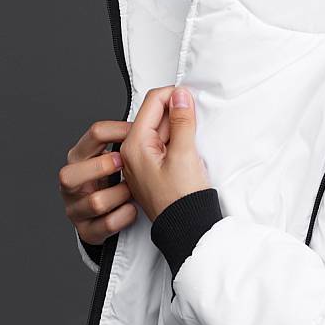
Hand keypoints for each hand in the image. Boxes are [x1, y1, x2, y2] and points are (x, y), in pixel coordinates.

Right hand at [60, 117, 137, 251]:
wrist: (104, 217)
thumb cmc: (113, 182)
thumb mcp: (115, 156)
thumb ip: (126, 137)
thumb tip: (157, 110)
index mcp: (80, 157)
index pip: (94, 134)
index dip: (119, 131)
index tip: (138, 132)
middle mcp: (72, 181)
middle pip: (72, 172)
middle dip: (101, 166)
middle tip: (123, 163)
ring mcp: (76, 208)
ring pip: (94, 202)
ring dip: (118, 195)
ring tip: (132, 192)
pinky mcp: (86, 231)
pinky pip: (105, 225)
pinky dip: (122, 217)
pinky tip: (132, 210)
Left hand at [118, 85, 211, 222]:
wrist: (185, 229)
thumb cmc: (181, 200)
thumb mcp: (185, 154)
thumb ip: (182, 121)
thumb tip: (180, 95)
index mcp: (134, 145)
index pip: (152, 102)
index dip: (174, 96)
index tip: (191, 101)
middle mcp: (131, 152)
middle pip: (155, 115)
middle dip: (177, 116)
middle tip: (193, 131)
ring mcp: (140, 162)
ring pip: (160, 130)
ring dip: (178, 130)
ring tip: (190, 148)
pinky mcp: (151, 170)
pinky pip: (162, 146)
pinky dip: (176, 143)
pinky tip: (186, 154)